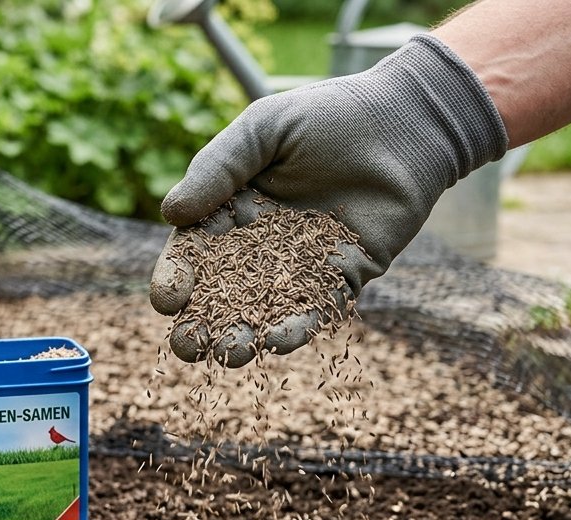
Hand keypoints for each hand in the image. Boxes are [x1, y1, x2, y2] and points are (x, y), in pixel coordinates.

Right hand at [151, 34, 507, 365]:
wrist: (404, 124)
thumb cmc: (328, 115)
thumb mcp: (263, 129)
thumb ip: (218, 168)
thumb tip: (169, 214)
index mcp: (233, 208)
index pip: (195, 251)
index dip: (178, 276)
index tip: (166, 298)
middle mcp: (263, 242)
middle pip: (224, 291)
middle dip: (203, 322)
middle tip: (187, 346)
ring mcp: (304, 263)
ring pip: (267, 309)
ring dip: (246, 334)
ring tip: (231, 353)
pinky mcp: (346, 276)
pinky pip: (317, 308)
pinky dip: (298, 326)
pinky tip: (277, 341)